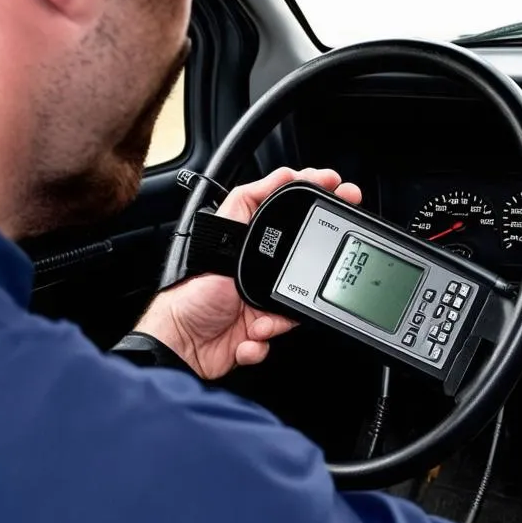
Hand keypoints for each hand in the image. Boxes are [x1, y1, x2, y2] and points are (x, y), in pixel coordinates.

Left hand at [136, 167, 360, 380]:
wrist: (181, 347)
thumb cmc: (189, 296)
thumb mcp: (220, 238)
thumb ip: (247, 204)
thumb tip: (279, 176)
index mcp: (251, 245)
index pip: (289, 216)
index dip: (315, 200)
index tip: (340, 188)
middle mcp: (259, 270)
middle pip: (304, 261)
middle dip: (313, 272)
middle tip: (329, 267)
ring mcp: (262, 301)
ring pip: (298, 302)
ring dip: (280, 316)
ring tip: (260, 320)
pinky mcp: (264, 329)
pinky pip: (283, 331)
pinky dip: (267, 337)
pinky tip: (248, 337)